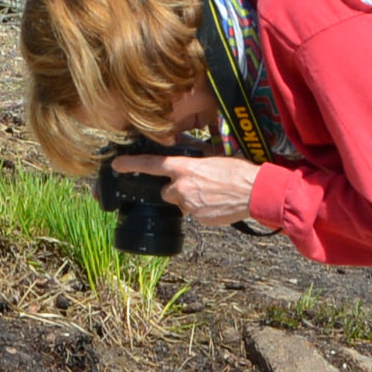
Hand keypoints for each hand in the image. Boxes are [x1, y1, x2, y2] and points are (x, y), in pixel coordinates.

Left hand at [112, 152, 265, 226]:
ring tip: (212, 194)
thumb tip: (184, 152)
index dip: (131, 164)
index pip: (151, 165)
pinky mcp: (199, 219)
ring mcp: (190, 206)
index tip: (117, 165)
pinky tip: (217, 203)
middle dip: (176, 190)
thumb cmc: (237, 171)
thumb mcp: (213, 157)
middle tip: (197, 185)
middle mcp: (182, 188)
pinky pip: (195, 214)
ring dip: (191, 200)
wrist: (254, 192)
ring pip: (181, 204)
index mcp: (184, 168)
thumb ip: (194, 157)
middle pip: (166, 192)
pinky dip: (202, 210)